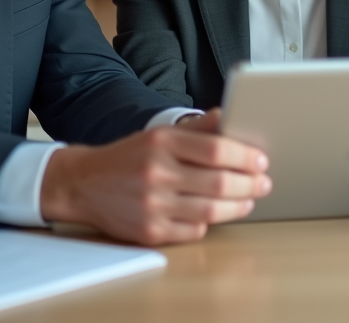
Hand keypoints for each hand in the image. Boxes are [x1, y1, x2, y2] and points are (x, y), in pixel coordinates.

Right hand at [39, 109, 270, 244]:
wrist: (84, 184)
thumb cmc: (129, 158)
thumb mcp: (159, 135)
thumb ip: (196, 128)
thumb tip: (228, 116)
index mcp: (162, 143)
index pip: (217, 149)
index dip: (245, 156)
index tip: (261, 160)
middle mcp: (157, 172)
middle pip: (219, 182)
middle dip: (249, 184)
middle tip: (264, 183)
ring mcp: (153, 205)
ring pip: (211, 210)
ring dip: (238, 206)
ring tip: (248, 200)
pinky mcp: (149, 231)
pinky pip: (193, 232)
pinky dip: (209, 223)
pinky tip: (216, 214)